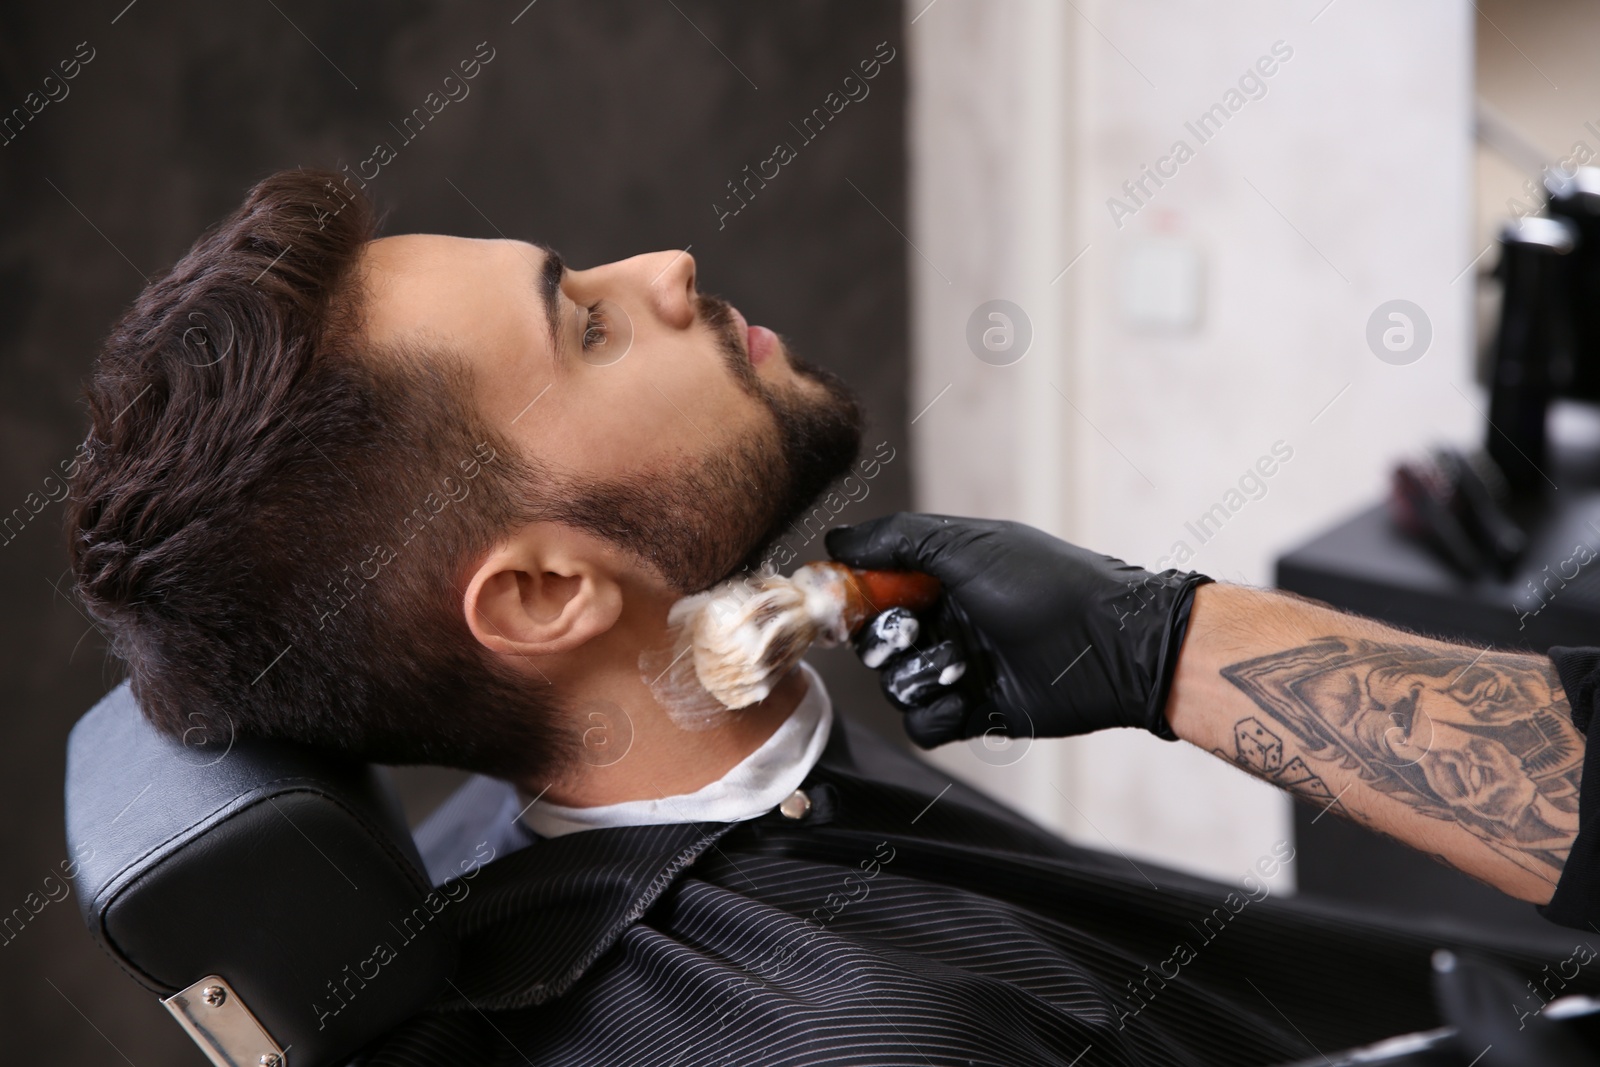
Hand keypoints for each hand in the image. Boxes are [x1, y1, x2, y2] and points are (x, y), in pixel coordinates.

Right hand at [825, 513, 1210, 747]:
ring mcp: (960, 669)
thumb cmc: (1045, 585)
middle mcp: (947, 621)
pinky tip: (960, 701)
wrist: (1111, 645)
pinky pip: (923, 725)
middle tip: (914, 632)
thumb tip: (835, 541)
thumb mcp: (965, 545)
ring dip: (916, 678)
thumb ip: (895, 540)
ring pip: (895, 687)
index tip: (841, 603)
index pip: (873, 589)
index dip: (852, 599)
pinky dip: (932, 716)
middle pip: (875, 643)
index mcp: (942, 578)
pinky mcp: (975, 713)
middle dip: (885, 642)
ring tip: (957, 666)